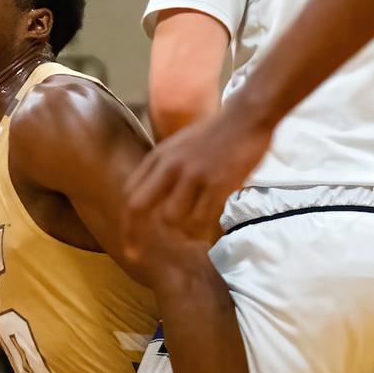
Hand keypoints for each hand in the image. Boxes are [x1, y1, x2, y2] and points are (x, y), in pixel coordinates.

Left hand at [126, 99, 275, 238]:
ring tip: (193, 232)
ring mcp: (193, 174)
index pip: (131, 193)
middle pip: (138, 206)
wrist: (247, 117)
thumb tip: (153, 197)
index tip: (128, 239)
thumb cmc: (216, 133)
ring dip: (179, 231)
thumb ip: (163, 168)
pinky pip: (200, 218)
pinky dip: (202, 230)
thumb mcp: (179, 145)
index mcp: (159, 157)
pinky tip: (207, 232)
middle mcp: (170, 166)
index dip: (126, 220)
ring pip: (170, 218)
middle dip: (132, 234)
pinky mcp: (217, 182)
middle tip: (134, 255)